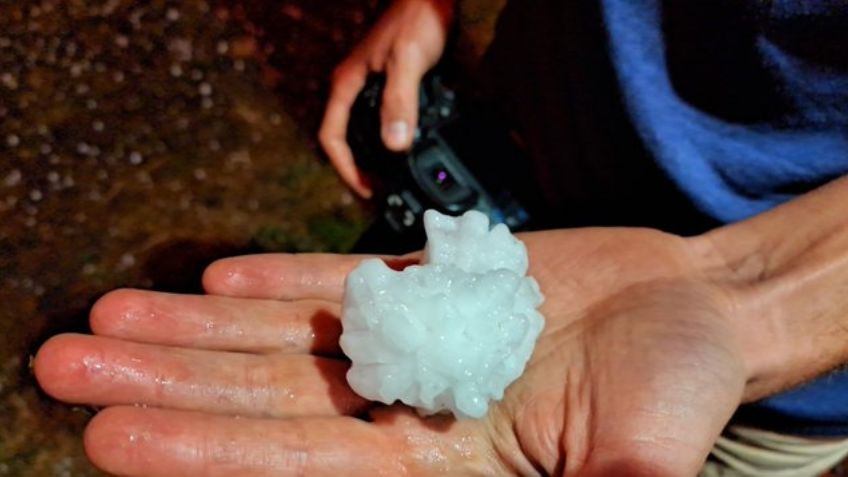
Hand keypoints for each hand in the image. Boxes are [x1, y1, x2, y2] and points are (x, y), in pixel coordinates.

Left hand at [34, 228, 755, 475]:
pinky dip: (278, 281)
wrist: (693, 307)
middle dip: (169, 388)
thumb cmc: (684, 384)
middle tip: (65, 367)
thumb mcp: (644, 450)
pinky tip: (211, 282)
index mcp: (448, 468)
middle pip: (268, 402)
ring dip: (194, 333)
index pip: (308, 468)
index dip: (213, 452)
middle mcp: (412, 410)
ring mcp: (415, 345)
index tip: (121, 436)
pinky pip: (339, 285)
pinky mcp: (430, 289)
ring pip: (285, 339)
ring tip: (105, 318)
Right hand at [319, 0, 453, 197]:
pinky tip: (407, 145)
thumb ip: (400, 102)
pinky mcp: (386, 83)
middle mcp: (352, 87)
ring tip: (392, 176)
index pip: (331, 137)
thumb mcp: (407, 62)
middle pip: (343, 138)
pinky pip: (379, 119)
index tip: (366, 189)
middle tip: (381, 190)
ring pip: (360, 130)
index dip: (345, 169)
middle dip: (358, 168)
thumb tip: (395, 145)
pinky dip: (389, 138)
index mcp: (347, 84)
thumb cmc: (416, 18)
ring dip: (373, 156)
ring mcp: (368, 85)